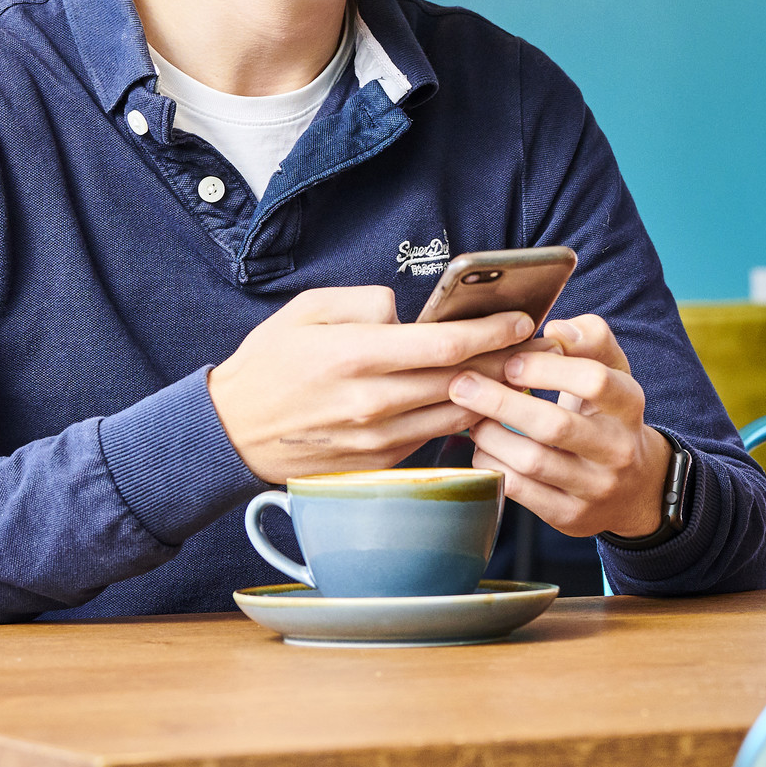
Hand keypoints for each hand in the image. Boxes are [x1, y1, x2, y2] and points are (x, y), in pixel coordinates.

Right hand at [208, 286, 540, 481]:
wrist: (230, 432)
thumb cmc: (269, 364)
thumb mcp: (308, 310)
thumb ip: (367, 303)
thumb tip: (411, 313)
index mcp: (355, 355)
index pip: (445, 345)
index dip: (491, 332)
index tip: (520, 320)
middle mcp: (371, 401)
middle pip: (461, 381)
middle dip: (504, 361)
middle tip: (536, 345)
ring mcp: (376, 439)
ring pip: (455, 415)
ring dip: (490, 394)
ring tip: (514, 372)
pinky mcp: (377, 463)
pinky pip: (432, 438)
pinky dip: (458, 419)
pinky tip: (473, 401)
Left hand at [450, 314, 675, 539]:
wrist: (636, 489)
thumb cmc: (609, 416)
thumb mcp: (613, 374)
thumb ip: (590, 338)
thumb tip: (557, 327)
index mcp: (630, 405)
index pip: (594, 381)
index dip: (545, 369)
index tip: (510, 360)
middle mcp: (618, 449)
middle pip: (555, 425)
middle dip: (501, 402)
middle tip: (463, 384)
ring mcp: (595, 487)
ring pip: (533, 461)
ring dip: (491, 435)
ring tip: (471, 417)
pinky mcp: (571, 516)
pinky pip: (521, 490)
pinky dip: (493, 465)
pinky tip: (482, 448)